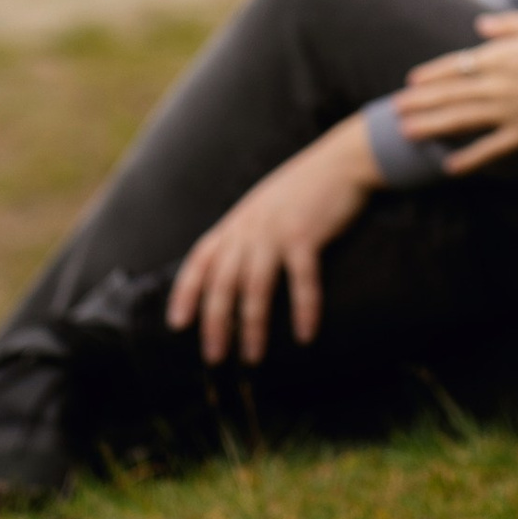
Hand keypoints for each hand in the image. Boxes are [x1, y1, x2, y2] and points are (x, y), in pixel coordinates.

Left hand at [165, 115, 375, 365]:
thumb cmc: (303, 189)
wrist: (340, 161)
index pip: (199, 260)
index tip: (177, 324)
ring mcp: (276, 231)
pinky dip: (303, 310)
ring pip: (255, 287)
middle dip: (215, 323)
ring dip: (252, 325)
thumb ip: (246, 234)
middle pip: (222, 282)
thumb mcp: (263, 207)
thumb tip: (233, 272)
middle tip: (214, 357)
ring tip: (252, 356)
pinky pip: (301, 280)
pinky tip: (305, 335)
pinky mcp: (306, 235)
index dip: (185, 293)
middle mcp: (249, 228)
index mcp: (236, 223)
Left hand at [393, 13, 517, 172]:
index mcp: (501, 56)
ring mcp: (509, 111)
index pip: (455, 66)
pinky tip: (449, 168)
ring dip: (431, 127)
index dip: (431, 75)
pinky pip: (491, 150)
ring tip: (407, 134)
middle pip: (450, 94)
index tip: (410, 82)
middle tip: (394, 111)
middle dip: (420, 103)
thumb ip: (507, 25)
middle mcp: (497, 84)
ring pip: (461, 120)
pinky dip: (469, 159)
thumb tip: (480, 26)